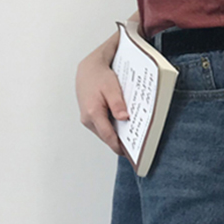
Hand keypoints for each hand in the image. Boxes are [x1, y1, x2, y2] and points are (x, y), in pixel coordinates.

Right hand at [76, 30, 128, 154]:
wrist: (88, 69)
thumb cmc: (98, 76)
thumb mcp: (111, 87)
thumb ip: (117, 104)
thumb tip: (124, 118)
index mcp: (92, 113)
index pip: (108, 136)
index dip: (119, 147)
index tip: (130, 154)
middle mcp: (87, 119)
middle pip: (107, 136)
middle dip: (120, 141)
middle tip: (136, 144)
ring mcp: (87, 119)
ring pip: (104, 131)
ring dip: (117, 133)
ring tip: (132, 133)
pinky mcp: (89, 116)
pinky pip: (103, 125)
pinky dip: (112, 126)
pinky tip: (123, 122)